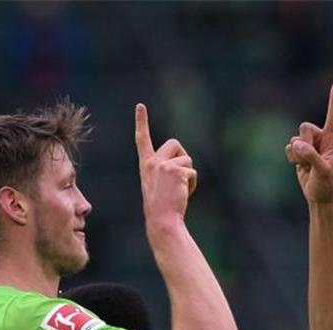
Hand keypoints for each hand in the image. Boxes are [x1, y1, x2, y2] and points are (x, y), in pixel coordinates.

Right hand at [134, 103, 197, 229]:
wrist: (162, 220)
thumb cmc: (162, 208)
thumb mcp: (158, 186)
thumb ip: (166, 171)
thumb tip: (183, 169)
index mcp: (146, 165)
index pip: (142, 140)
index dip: (142, 122)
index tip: (140, 106)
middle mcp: (152, 162)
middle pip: (174, 144)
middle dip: (182, 157)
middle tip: (178, 178)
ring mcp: (163, 165)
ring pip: (187, 159)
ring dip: (188, 174)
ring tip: (178, 191)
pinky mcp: (176, 170)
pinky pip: (192, 171)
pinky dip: (192, 184)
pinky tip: (183, 195)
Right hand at [286, 82, 332, 203]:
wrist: (320, 196)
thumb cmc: (327, 184)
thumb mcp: (322, 171)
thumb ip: (310, 156)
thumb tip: (296, 144)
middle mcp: (321, 139)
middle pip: (305, 127)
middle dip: (304, 142)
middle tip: (311, 158)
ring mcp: (310, 145)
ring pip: (295, 139)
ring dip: (297, 154)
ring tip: (307, 166)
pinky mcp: (300, 153)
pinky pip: (289, 147)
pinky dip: (292, 158)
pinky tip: (300, 167)